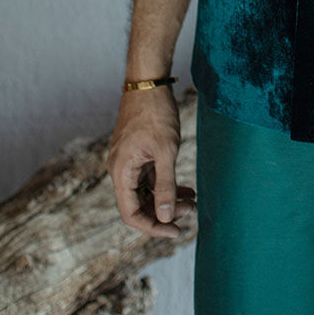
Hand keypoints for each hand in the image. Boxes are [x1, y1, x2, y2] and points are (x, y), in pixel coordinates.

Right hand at [106, 87, 195, 238]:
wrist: (149, 83)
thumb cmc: (156, 114)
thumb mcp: (165, 151)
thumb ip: (165, 186)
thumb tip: (165, 218)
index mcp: (121, 173)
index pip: (132, 214)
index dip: (153, 227)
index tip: (175, 231)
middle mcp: (121, 171)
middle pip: (140, 204)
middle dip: (165, 211)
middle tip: (192, 211)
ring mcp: (129, 162)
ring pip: (147, 192)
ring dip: (168, 198)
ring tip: (193, 201)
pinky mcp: (138, 155)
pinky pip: (150, 178)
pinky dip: (166, 185)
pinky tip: (186, 189)